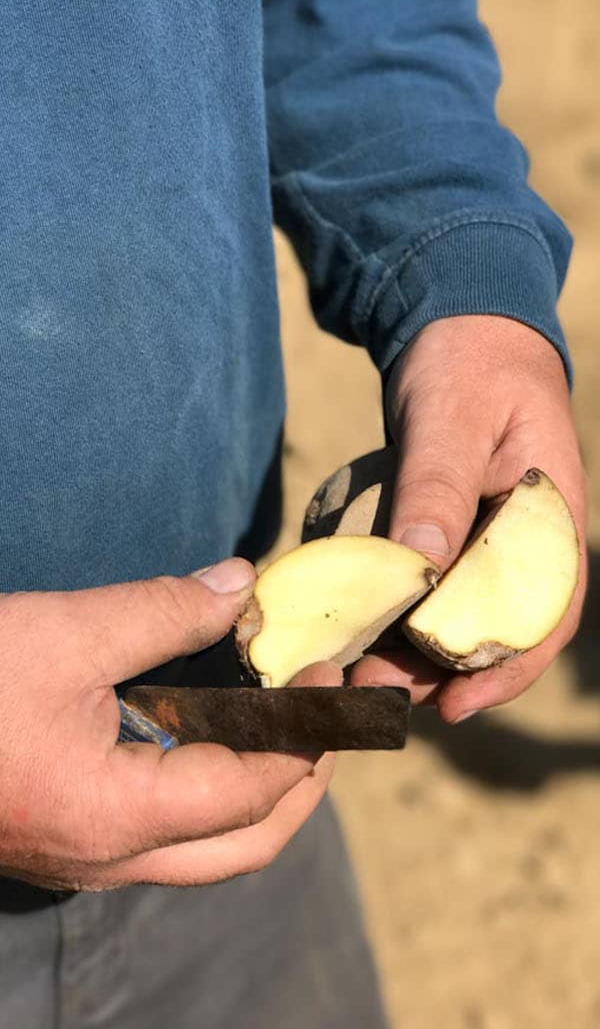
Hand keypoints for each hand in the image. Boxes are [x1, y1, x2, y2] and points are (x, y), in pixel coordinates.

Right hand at [0, 559, 333, 890]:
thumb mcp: (63, 634)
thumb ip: (163, 613)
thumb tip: (242, 588)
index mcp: (121, 818)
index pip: (252, 791)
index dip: (306, 731)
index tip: (331, 672)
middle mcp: (114, 860)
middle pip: (248, 842)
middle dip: (304, 777)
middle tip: (332, 712)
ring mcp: (88, 862)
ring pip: (207, 849)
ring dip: (259, 792)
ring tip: (283, 722)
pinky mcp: (69, 844)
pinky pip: (165, 837)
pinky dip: (208, 793)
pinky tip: (207, 734)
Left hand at [349, 316, 586, 719]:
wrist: (458, 323)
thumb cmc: (467, 362)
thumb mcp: (452, 417)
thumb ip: (438, 486)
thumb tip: (421, 569)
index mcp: (550, 520)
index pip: (545, 616)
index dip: (507, 670)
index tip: (456, 705)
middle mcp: (527, 543)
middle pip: (498, 632)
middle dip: (444, 674)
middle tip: (378, 692)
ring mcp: (490, 542)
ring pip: (462, 619)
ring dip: (418, 656)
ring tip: (362, 675)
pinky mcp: (454, 536)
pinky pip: (436, 593)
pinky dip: (405, 621)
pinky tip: (366, 638)